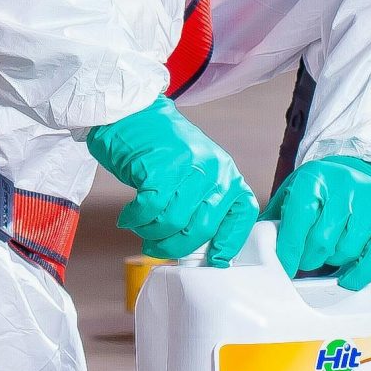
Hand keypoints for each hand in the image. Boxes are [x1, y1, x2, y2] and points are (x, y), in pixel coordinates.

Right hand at [86, 97, 258, 264]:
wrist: (131, 112)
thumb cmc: (160, 146)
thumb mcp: (195, 170)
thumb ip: (203, 201)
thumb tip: (199, 247)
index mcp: (226, 171)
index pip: (242, 213)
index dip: (230, 241)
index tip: (214, 258)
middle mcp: (212, 169)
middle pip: (202, 228)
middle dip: (175, 246)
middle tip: (155, 245)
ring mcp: (186, 167)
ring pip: (173, 222)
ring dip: (150, 232)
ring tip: (139, 227)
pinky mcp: (158, 167)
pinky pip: (149, 209)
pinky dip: (135, 219)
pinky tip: (128, 216)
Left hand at [267, 155, 370, 287]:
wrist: (361, 171)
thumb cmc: (322, 190)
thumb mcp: (294, 193)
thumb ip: (276, 219)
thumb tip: (253, 248)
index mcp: (314, 178)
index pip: (299, 221)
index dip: (289, 250)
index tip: (284, 268)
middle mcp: (345, 186)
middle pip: (322, 241)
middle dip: (310, 258)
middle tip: (306, 259)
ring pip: (347, 251)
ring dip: (334, 261)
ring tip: (330, 251)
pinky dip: (361, 274)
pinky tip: (349, 278)